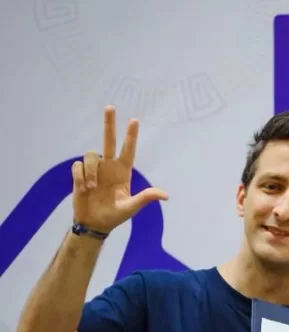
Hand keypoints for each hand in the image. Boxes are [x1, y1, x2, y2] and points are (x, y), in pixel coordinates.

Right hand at [71, 106, 167, 233]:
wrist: (94, 223)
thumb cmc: (115, 215)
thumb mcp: (132, 207)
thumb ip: (146, 198)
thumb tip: (166, 195)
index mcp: (123, 172)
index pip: (128, 150)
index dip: (131, 136)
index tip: (134, 120)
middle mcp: (109, 166)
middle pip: (108, 140)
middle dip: (109, 124)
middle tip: (110, 107)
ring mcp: (94, 169)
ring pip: (91, 155)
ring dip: (91, 171)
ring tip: (92, 188)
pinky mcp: (80, 174)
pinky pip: (78, 166)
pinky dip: (80, 176)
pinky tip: (84, 189)